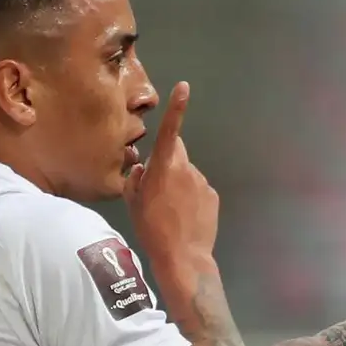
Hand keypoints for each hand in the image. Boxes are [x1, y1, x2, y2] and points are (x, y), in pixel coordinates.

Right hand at [124, 82, 218, 266]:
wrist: (183, 257)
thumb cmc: (152, 229)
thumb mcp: (133, 203)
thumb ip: (135, 178)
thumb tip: (141, 167)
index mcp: (164, 167)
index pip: (170, 131)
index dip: (176, 108)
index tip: (183, 88)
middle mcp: (186, 169)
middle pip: (176, 152)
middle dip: (167, 160)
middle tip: (157, 185)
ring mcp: (202, 181)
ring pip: (186, 173)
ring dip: (178, 182)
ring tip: (170, 209)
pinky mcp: (212, 195)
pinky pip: (197, 188)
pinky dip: (190, 196)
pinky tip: (184, 216)